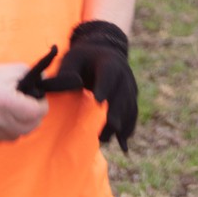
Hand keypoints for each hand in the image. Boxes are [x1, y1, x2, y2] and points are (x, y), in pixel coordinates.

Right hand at [0, 59, 48, 141]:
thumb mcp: (18, 70)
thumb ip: (37, 78)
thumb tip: (48, 87)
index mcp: (4, 99)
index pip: (35, 113)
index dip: (42, 106)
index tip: (40, 100)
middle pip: (29, 127)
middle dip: (35, 118)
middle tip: (32, 108)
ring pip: (18, 135)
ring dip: (22, 125)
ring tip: (17, 112)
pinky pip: (4, 138)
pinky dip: (10, 130)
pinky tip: (6, 118)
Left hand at [19, 21, 138, 149]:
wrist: (103, 52)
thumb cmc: (82, 59)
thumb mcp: (71, 59)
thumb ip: (66, 73)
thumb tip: (65, 87)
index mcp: (108, 63)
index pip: (108, 74)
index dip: (105, 87)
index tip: (99, 100)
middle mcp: (124, 74)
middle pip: (121, 95)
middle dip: (114, 112)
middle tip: (106, 129)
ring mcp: (130, 86)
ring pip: (129, 106)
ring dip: (120, 124)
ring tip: (104, 139)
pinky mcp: (131, 97)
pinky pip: (132, 113)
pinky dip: (129, 128)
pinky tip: (122, 143)